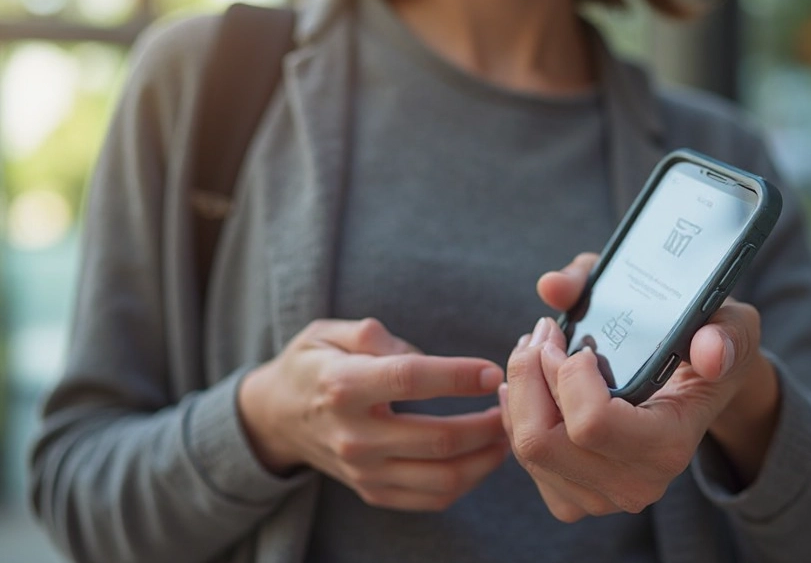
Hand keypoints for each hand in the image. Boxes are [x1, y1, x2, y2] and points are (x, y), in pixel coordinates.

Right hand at [239, 318, 508, 511]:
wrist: (276, 418)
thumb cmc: (313, 366)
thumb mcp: (328, 332)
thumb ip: (371, 333)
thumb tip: (418, 354)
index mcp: (343, 386)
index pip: (409, 380)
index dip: (457, 375)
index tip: (492, 370)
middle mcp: (354, 435)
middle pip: (437, 439)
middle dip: (487, 423)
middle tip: (512, 403)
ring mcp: (364, 471)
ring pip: (443, 478)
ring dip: (487, 458)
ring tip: (506, 432)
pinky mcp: (373, 492)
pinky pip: (432, 498)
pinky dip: (468, 481)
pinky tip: (483, 456)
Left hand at [498, 254, 779, 521]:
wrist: (705, 392)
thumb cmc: (711, 352)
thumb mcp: (729, 327)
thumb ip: (721, 333)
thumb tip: (709, 349)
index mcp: (670, 446)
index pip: (591, 424)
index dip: (567, 374)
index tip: (573, 340)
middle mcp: (635, 483)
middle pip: (542, 440)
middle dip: (529, 375)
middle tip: (542, 333)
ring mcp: (602, 498)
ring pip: (526, 448)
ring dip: (519, 390)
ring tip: (534, 350)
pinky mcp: (574, 499)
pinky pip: (524, 460)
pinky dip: (516, 416)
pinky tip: (530, 386)